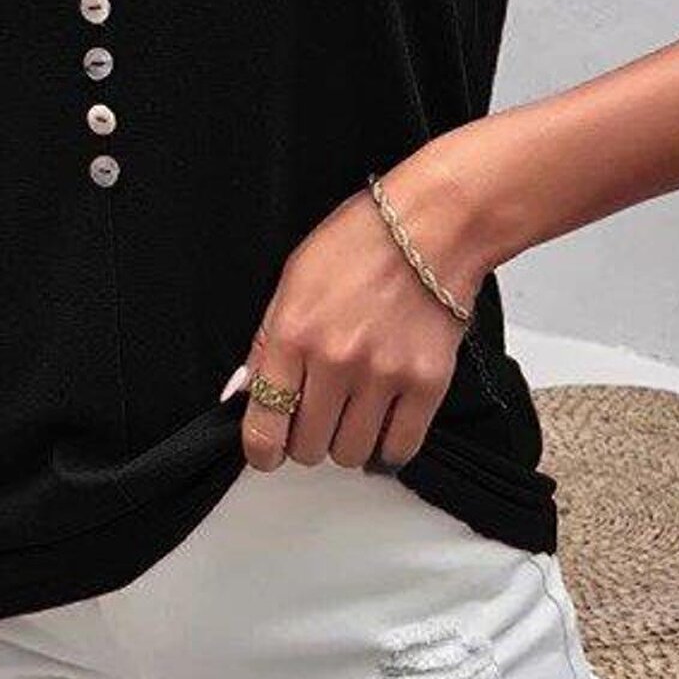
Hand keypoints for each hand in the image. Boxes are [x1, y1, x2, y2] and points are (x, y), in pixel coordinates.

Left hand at [236, 144, 487, 472]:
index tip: (267, 452)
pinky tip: (382, 422)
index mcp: (294, 334)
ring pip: (351, 453)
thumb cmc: (361, 243)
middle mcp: (336, 361)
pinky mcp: (426, 384)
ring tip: (352, 412)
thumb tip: (244, 394)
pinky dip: (386, 446)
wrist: (433, 226)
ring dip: (346, 442)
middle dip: (306, 439)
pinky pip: (398, 448)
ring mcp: (384, 375)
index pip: (265, 426)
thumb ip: (267, 345)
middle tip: (317, 415)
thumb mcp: (292, 282)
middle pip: (308, 448)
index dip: (261, 452)